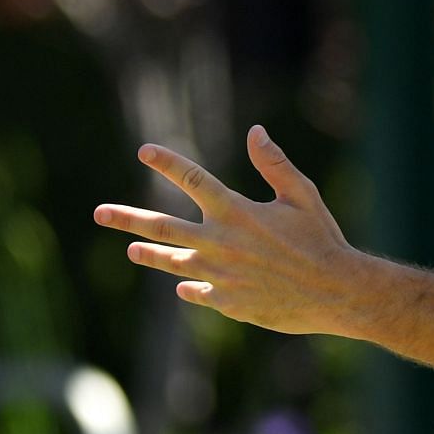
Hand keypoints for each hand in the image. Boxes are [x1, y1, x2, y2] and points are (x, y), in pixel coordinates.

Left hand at [93, 127, 360, 335]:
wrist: (334, 292)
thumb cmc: (322, 239)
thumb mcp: (302, 194)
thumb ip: (274, 164)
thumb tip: (255, 131)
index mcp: (237, 211)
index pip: (192, 180)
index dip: (167, 163)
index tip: (144, 151)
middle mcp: (220, 243)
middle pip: (162, 227)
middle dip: (127, 218)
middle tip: (99, 213)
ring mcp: (219, 276)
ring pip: (173, 262)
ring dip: (149, 254)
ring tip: (131, 250)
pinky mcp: (227, 303)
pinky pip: (198, 292)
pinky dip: (188, 286)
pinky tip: (182, 285)